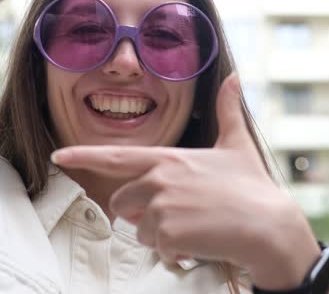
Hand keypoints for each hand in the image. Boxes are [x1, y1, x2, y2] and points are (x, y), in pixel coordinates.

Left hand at [52, 73, 322, 289]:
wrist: (269, 226)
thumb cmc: (253, 187)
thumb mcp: (237, 144)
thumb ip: (227, 110)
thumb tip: (235, 77)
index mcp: (168, 158)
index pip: (115, 156)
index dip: (83, 155)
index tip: (58, 155)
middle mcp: (159, 180)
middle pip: (122, 202)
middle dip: (142, 213)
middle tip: (179, 214)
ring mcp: (161, 207)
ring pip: (140, 229)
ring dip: (162, 235)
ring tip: (195, 226)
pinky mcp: (168, 235)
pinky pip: (158, 250)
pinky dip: (176, 252)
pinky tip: (199, 242)